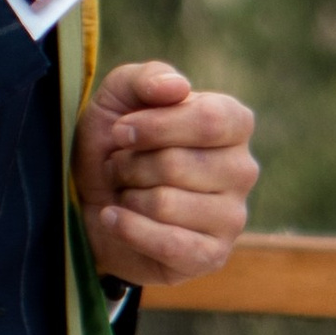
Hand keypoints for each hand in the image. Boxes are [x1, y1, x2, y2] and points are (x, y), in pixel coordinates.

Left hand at [75, 59, 258, 290]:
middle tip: (120, 167)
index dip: (155, 127)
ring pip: (167, 204)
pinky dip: (128, 228)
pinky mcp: (212, 256)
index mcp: (233, 124)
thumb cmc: (115, 144)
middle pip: (179, 164)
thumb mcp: (119, 97)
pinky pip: (169, 244)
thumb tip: (178, 88)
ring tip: (124, 191)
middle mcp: (243, 170)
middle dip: (131, 164)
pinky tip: (113, 218)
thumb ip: (146, 78)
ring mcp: (232, 217)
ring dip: (128, 196)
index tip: (119, 132)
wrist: (92, 200)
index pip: (210, 121)